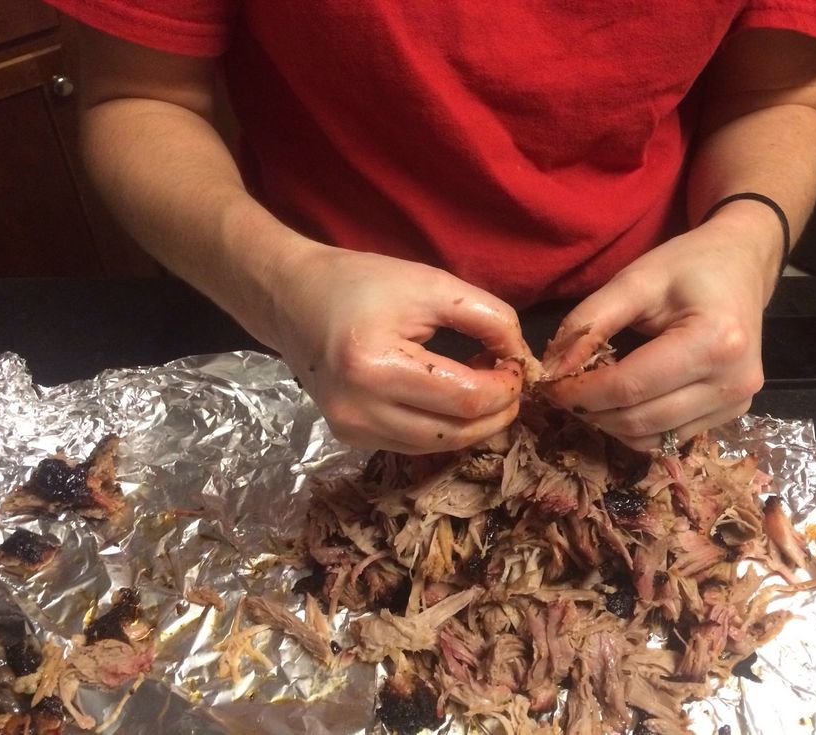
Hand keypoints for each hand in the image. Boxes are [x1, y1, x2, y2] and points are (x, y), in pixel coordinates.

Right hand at [265, 244, 529, 453]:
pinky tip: (452, 400)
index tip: (518, 365)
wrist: (293, 299)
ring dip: (474, 424)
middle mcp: (357, 409)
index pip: (466, 398)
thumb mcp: (431, 285)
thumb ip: (488, 317)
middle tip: (509, 382)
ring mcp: (350, 429)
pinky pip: (414, 445)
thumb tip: (522, 357)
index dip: (506, 387)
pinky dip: (444, 429)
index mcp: (374, 365)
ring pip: (438, 447)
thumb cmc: (362, 283)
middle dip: (497, 412)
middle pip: (456, 433)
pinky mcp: (349, 437)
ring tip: (484, 388)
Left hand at [539, 214, 776, 450]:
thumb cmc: (689, 266)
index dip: (580, 391)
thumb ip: (590, 322)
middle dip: (590, 410)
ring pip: (651, 437)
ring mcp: (736, 404)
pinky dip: (636, 426)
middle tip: (562, 389)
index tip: (548, 383)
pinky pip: (669, 437)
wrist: (743, 264)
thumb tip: (552, 368)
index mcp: (715, 342)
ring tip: (589, 394)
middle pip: (639, 419)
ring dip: (610, 423)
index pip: (629, 387)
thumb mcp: (635, 280)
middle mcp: (733, 382)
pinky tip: (621, 401)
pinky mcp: (732, 415)